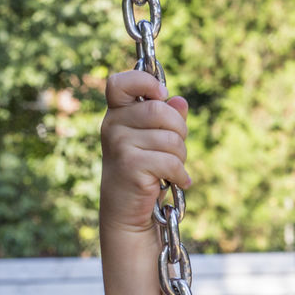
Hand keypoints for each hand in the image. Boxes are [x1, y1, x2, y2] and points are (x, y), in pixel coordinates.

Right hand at [99, 70, 191, 232]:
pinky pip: (170, 161)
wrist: (128, 213)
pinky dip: (180, 174)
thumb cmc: (144, 173)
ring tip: (172, 170)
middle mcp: (112, 125)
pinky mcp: (130, 165)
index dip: (145, 81)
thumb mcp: (156, 141)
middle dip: (179, 130)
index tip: (162, 95)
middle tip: (176, 149)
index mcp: (117, 114)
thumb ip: (167, 119)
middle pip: (160, 109)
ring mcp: (119, 144)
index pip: (120, 82)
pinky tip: (179, 182)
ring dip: (181, 157)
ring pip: (170, 138)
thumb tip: (180, 101)